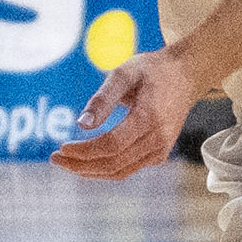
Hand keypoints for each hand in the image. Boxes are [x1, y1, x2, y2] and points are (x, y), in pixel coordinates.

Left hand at [52, 46, 203, 179]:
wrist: (186, 75)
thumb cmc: (152, 70)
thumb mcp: (124, 72)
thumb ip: (102, 98)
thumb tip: (81, 124)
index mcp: (149, 117)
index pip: (111, 145)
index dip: (84, 151)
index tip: (61, 148)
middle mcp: (158, 138)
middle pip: (113, 163)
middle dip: (80, 165)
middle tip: (55, 158)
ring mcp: (161, 149)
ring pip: (120, 171)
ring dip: (90, 171)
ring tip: (67, 162)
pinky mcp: (159, 154)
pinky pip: (128, 169)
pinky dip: (105, 168)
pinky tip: (88, 160)